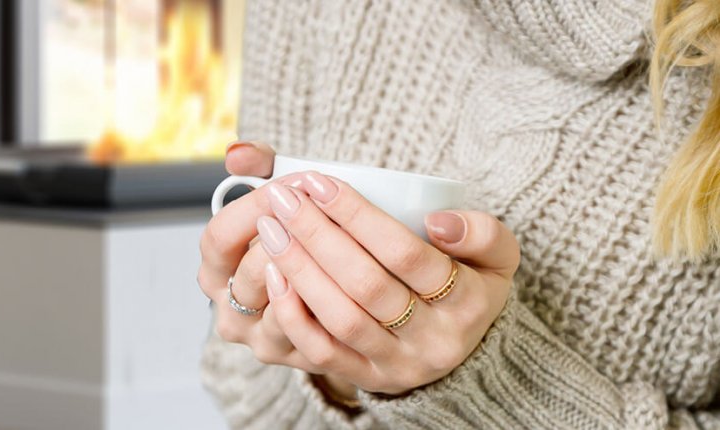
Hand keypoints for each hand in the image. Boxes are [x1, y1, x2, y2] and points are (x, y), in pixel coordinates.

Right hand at [198, 142, 322, 371]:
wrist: (337, 294)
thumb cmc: (300, 236)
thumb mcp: (279, 197)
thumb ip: (259, 166)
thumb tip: (238, 153)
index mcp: (216, 269)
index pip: (219, 237)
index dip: (253, 208)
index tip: (291, 186)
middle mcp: (230, 309)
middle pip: (249, 272)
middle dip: (288, 235)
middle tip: (321, 209)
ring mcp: (262, 339)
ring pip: (281, 305)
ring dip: (309, 270)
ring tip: (337, 238)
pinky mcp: (298, 358)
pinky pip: (310, 338)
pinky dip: (327, 307)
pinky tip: (346, 281)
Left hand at [255, 172, 519, 394]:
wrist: (459, 339)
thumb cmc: (468, 278)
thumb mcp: (495, 252)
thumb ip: (481, 230)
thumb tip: (438, 221)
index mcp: (469, 303)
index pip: (406, 254)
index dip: (358, 216)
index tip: (319, 183)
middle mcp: (436, 341)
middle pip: (367, 286)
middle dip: (317, 236)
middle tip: (283, 199)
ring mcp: (399, 365)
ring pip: (341, 319)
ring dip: (299, 270)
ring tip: (270, 229)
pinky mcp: (368, 379)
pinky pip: (322, 353)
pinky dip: (294, 314)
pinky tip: (273, 275)